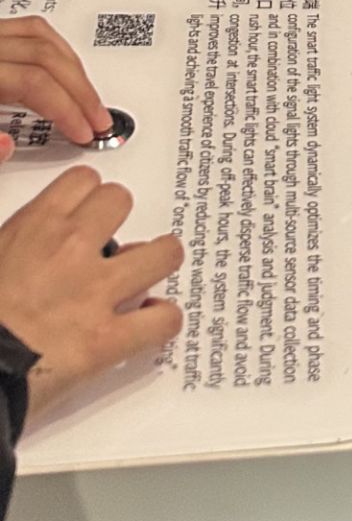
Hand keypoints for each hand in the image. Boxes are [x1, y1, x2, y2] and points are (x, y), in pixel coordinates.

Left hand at [0, 21, 109, 146]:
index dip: (66, 109)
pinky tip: (62, 69)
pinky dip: (54, 47)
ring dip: (72, 65)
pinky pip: (28, 29)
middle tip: (98, 118)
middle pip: (45, 55)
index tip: (83, 131)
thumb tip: (6, 146)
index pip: (34, 81)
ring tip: (87, 95)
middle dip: (80, 90)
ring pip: (41, 34)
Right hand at [0, 169, 181, 414]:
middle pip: (122, 202)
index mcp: (33, 228)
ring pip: (164, 253)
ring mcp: (95, 292)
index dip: (86, 198)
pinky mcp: (108, 340)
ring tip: (146, 274)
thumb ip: (17, 242)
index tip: (83, 215)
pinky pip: (164, 320)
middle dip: (117, 220)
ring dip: (158, 261)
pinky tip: (148, 324)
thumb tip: (36, 246)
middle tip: (107, 244)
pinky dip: (162, 321)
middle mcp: (71, 248)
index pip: (83, 180)